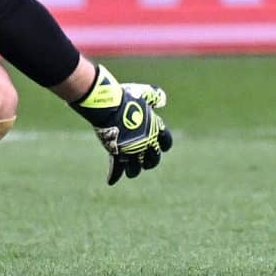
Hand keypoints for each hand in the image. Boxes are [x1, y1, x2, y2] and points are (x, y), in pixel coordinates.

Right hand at [74, 67, 175, 182]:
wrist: (108, 105)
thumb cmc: (126, 97)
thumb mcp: (144, 93)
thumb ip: (155, 96)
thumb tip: (163, 100)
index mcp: (154, 129)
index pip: (166, 143)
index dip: (164, 145)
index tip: (161, 146)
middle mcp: (145, 143)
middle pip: (153, 160)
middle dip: (150, 162)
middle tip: (146, 162)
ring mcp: (131, 150)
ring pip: (135, 169)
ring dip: (133, 171)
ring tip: (131, 170)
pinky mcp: (117, 154)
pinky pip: (116, 169)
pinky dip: (114, 176)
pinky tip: (112, 181)